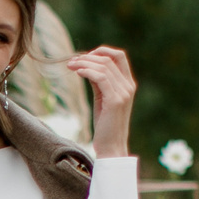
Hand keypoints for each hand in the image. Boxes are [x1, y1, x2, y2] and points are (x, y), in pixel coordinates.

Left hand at [65, 45, 136, 159]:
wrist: (111, 146)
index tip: (84, 57)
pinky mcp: (116, 100)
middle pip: (109, 58)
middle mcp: (128, 86)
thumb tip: (87, 67)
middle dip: (88, 56)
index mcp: (128, 84)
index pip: (119, 56)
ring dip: (84, 63)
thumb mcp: (102, 99)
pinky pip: (101, 77)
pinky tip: (77, 72)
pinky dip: (87, 71)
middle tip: (71, 62)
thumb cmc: (106, 125)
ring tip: (70, 66)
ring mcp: (124, 93)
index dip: (101, 51)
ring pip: (104, 66)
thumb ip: (99, 83)